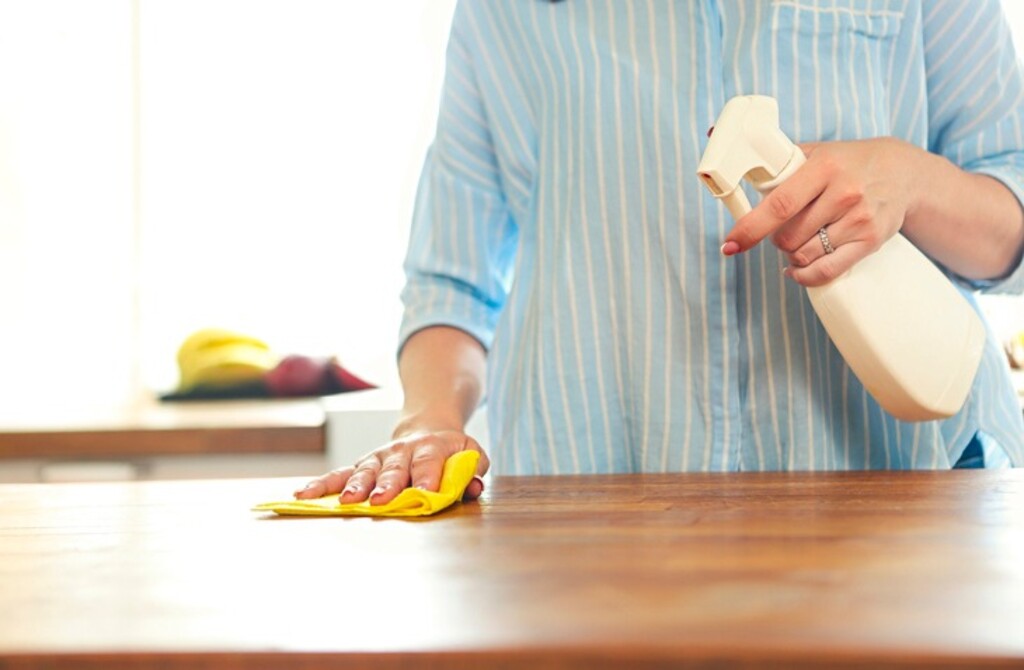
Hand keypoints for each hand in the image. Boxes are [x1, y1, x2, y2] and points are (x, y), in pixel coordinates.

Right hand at [293, 426, 488, 504]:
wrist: (428, 429)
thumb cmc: (452, 451)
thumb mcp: (472, 454)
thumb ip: (474, 470)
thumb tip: (474, 486)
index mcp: (431, 447)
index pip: (429, 463)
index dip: (428, 478)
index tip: (426, 495)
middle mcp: (401, 451)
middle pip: (394, 469)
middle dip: (387, 485)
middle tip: (382, 502)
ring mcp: (379, 458)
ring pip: (364, 471)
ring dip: (355, 486)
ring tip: (346, 502)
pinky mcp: (362, 465)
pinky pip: (339, 474)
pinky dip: (321, 484)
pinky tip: (303, 495)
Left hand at [722, 138, 927, 286]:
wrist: (902, 172)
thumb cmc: (847, 162)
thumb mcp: (814, 152)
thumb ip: (773, 158)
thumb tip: (715, 135)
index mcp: (824, 167)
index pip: (779, 205)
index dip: (750, 228)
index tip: (731, 243)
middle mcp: (844, 193)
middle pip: (788, 237)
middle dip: (775, 238)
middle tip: (781, 228)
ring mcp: (859, 219)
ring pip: (804, 255)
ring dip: (792, 254)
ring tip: (800, 238)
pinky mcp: (870, 240)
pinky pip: (828, 271)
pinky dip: (806, 275)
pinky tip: (797, 268)